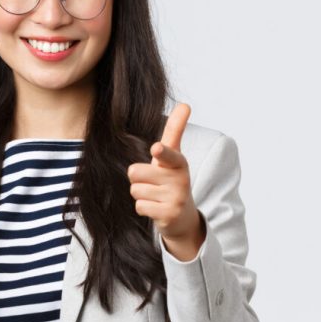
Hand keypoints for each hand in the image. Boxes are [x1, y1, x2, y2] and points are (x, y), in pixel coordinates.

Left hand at [127, 102, 205, 260]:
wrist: (182, 217)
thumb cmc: (171, 180)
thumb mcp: (173, 156)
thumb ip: (175, 131)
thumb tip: (185, 104)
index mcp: (179, 161)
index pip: (168, 154)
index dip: (161, 152)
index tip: (156, 149)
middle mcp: (180, 179)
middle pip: (135, 172)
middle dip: (138, 178)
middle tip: (154, 183)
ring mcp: (175, 198)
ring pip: (135, 190)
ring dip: (141, 194)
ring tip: (156, 196)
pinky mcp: (169, 215)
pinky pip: (139, 206)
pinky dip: (144, 208)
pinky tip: (156, 208)